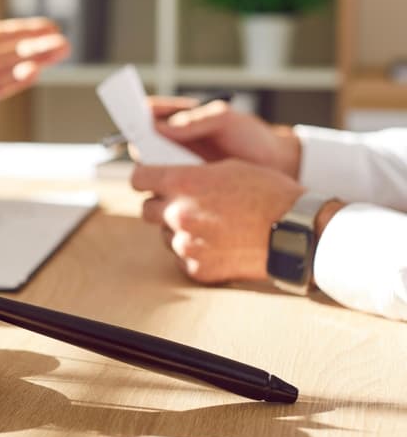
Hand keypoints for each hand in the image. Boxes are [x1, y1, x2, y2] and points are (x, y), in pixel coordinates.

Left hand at [0, 0, 69, 132]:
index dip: (27, 29)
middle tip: (64, 43)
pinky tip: (32, 73)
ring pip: (11, 69)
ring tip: (57, 55)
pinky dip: (14, 81)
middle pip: (15, 51)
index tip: (50, 26)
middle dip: (40, 46)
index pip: (4, 34)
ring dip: (34, 62)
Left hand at [131, 159, 304, 283]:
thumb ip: (191, 174)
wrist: (297, 231)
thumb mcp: (228, 168)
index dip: (145, 178)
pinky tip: (219, 243)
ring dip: (180, 229)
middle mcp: (179, 214)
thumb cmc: (269, 194)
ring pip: (165, 235)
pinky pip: (182, 258)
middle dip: (163, 205)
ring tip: (212, 225)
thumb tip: (169, 178)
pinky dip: (195, 251)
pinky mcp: (196, 268)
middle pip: (147, 209)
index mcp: (184, 184)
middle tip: (188, 204)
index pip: (138, 179)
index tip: (150, 181)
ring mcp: (186, 244)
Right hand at [148, 96, 301, 177]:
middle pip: (144, 144)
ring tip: (168, 168)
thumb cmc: (254, 139)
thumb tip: (161, 126)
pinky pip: (167, 190)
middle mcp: (176, 145)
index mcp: (183, 123)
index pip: (151, 114)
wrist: (279, 169)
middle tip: (150, 146)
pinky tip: (175, 189)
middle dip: (143, 144)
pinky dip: (166, 190)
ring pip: (152, 170)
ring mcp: (180, 169)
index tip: (139, 114)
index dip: (141, 113)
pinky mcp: (187, 190)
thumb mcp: (227, 120)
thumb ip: (195, 120)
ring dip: (154, 170)